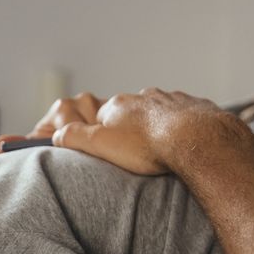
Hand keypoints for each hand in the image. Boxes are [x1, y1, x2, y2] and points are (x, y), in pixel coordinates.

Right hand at [0, 88, 236, 176]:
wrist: (197, 140)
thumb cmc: (149, 146)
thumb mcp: (101, 146)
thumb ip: (75, 138)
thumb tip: (56, 135)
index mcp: (117, 106)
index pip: (97, 119)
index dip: (97, 137)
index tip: (101, 152)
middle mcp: (142, 98)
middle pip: (127, 115)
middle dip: (127, 133)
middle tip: (133, 156)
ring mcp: (169, 100)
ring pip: (154, 115)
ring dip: (153, 130)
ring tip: (158, 153)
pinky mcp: (193, 107)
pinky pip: (180, 118)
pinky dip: (177, 129)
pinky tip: (180, 145)